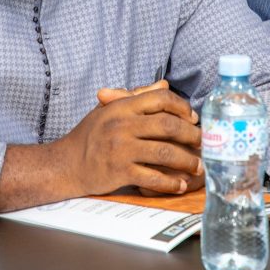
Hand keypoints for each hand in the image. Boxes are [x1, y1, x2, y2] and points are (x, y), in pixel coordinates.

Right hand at [96, 80, 201, 195]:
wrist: (65, 164)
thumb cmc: (89, 136)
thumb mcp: (109, 110)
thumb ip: (136, 97)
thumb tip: (164, 85)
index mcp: (121, 107)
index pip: (160, 99)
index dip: (182, 107)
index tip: (193, 118)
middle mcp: (122, 125)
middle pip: (168, 126)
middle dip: (191, 136)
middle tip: (203, 143)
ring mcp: (121, 149)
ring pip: (165, 153)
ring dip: (187, 161)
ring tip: (198, 166)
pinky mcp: (120, 172)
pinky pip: (153, 177)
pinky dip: (171, 183)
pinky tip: (181, 185)